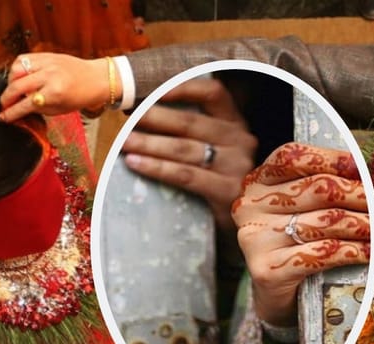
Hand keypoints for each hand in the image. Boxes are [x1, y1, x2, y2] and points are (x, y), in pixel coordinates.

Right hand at [0, 53, 110, 121]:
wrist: (96, 78)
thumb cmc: (81, 96)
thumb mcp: (60, 110)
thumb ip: (39, 110)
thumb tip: (19, 111)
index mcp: (55, 93)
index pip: (26, 104)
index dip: (12, 112)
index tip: (3, 117)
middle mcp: (49, 76)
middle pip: (17, 86)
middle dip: (6, 98)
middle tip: (4, 105)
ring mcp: (47, 63)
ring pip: (16, 69)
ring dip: (10, 82)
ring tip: (13, 90)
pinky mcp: (46, 55)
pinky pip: (23, 59)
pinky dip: (17, 69)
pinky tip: (19, 77)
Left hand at [122, 77, 256, 230]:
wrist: (249, 225)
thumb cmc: (222, 184)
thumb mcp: (216, 153)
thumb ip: (193, 134)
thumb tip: (142, 115)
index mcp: (236, 124)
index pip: (213, 93)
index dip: (183, 88)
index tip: (151, 91)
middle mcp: (241, 141)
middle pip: (190, 122)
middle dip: (153, 118)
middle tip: (126, 118)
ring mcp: (236, 166)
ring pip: (184, 149)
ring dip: (149, 144)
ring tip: (124, 142)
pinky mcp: (228, 192)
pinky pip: (186, 176)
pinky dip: (158, 168)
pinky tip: (136, 164)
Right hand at [232, 142, 369, 324]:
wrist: (275, 295)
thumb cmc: (292, 244)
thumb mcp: (298, 209)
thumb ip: (320, 187)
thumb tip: (366, 176)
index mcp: (257, 183)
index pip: (292, 157)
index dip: (330, 158)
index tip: (361, 167)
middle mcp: (250, 207)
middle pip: (316, 188)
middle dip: (356, 194)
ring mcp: (256, 239)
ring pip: (323, 222)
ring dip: (360, 225)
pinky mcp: (267, 269)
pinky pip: (320, 254)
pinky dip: (351, 252)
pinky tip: (368, 252)